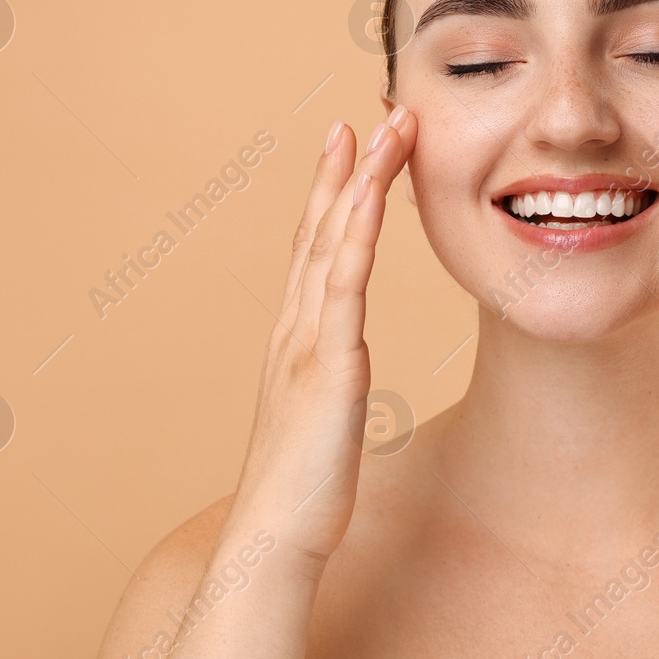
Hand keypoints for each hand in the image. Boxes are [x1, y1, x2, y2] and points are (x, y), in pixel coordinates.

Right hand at [231, 105, 416, 574]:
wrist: (276, 539)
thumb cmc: (303, 491)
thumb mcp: (322, 422)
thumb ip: (329, 384)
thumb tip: (345, 369)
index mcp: (296, 342)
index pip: (314, 253)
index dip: (330, 199)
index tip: (346, 152)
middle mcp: (295, 331)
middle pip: (319, 234)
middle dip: (342, 174)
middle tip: (361, 119)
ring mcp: (308, 344)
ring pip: (333, 246)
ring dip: (358, 184)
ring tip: (382, 134)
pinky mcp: (328, 367)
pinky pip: (345, 288)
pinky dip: (357, 236)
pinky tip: (374, 197)